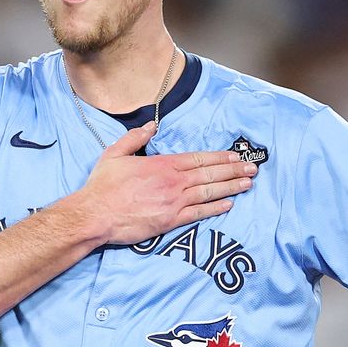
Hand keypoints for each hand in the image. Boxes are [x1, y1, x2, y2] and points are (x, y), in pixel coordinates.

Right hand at [74, 121, 257, 244]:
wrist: (95, 215)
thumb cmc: (103, 186)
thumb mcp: (115, 153)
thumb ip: (136, 138)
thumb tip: (152, 125)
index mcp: (162, 165)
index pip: (198, 158)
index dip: (219, 157)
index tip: (235, 156)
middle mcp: (172, 182)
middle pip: (209, 174)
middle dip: (233, 170)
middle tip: (252, 168)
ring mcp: (173, 202)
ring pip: (209, 193)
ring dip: (230, 187)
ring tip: (247, 184)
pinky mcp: (170, 221)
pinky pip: (198, 214)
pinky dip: (215, 209)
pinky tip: (229, 204)